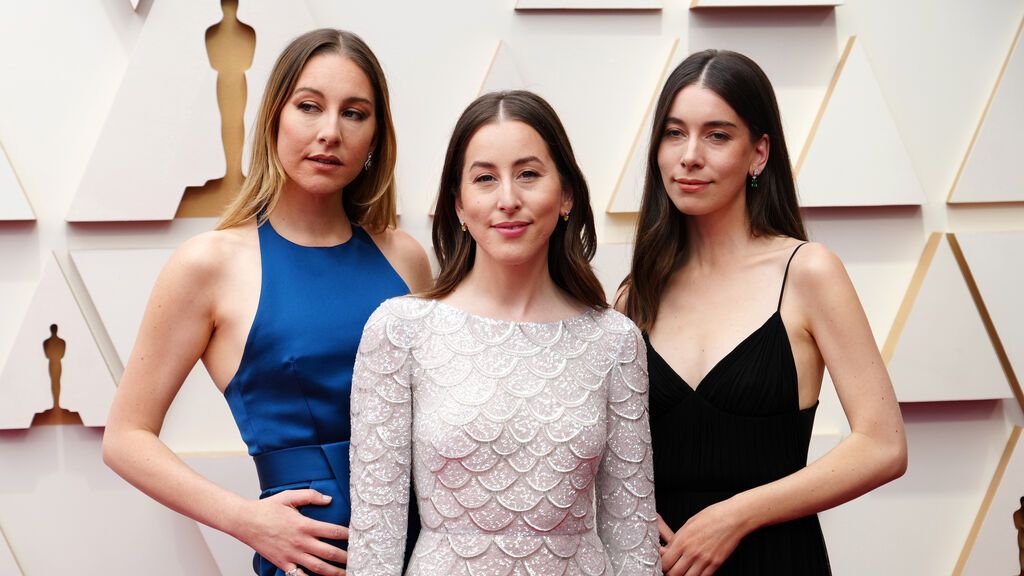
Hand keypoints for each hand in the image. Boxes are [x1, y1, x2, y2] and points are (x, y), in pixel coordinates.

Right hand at [233, 489, 348, 575]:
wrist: (245, 522)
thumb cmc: (267, 509)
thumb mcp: (289, 496)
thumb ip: (310, 495)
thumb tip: (329, 499)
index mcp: (305, 525)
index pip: (333, 531)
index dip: (348, 534)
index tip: (358, 537)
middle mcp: (301, 542)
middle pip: (329, 552)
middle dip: (346, 557)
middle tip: (358, 558)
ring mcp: (292, 555)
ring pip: (318, 567)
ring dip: (334, 572)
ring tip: (347, 572)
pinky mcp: (283, 564)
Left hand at [661, 501, 746, 575]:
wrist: (733, 517)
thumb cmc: (712, 516)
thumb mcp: (688, 524)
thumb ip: (676, 539)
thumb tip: (666, 550)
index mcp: (683, 541)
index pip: (665, 562)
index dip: (662, 564)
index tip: (663, 563)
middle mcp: (692, 553)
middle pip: (674, 574)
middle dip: (670, 572)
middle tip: (671, 568)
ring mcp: (705, 560)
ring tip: (682, 571)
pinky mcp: (716, 564)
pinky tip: (694, 572)